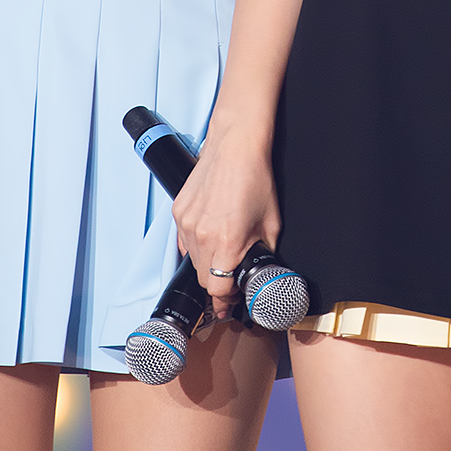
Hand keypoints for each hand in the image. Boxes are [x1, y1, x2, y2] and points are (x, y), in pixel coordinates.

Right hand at [172, 128, 279, 319]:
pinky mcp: (179, 212)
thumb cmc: (255, 178)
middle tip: (231, 281)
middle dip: (217, 284)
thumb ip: (263, 253)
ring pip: (192, 261)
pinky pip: (184, 242)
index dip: (225, 301)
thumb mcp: (271, 224)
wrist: (235, 146)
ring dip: (206, 264)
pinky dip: (196, 245)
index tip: (229, 303)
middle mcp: (202, 236)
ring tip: (223, 252)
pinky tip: (211, 234)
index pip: (217, 290)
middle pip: (203, 279)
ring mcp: (186, 224)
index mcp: (227, 242)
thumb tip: (262, 271)